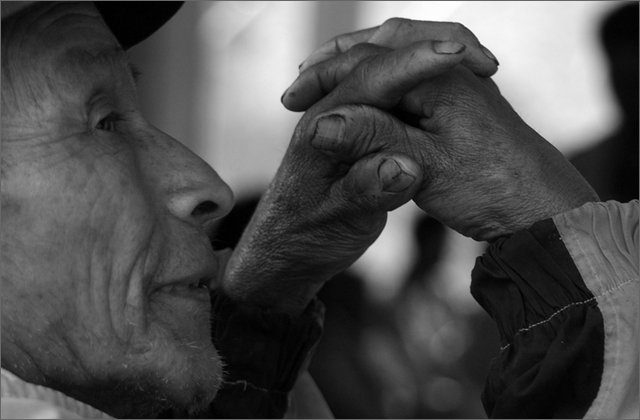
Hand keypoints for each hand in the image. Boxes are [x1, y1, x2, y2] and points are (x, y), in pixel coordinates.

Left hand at [222, 25, 497, 314]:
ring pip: (388, 73)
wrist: (286, 251)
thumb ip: (366, 191)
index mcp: (323, 127)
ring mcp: (346, 122)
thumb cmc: (304, 236)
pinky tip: (450, 88)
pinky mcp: (359, 136)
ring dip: (427, 60)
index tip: (459, 55)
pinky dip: (420, 84)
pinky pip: (391, 96)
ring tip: (475, 61)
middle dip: (428, 48)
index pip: (371, 79)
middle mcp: (333, 113)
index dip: (416, 63)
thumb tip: (402, 168)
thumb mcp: (336, 219)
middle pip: (381, 60)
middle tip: (482, 57)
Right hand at [291, 52, 597, 239]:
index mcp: (438, 77)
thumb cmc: (489, 187)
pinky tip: (369, 103)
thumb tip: (323, 126)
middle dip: (340, 58)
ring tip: (326, 80)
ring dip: (360, 65)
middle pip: (384, 45)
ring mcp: (457, 84)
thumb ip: (374, 141)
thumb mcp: (425, 168)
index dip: (324, 75)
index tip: (292, 98)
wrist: (541, 208)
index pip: (367, 60)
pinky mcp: (459, 104)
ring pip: (398, 57)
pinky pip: (414, 79)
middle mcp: (449, 71)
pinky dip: (384, 82)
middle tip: (304, 78)